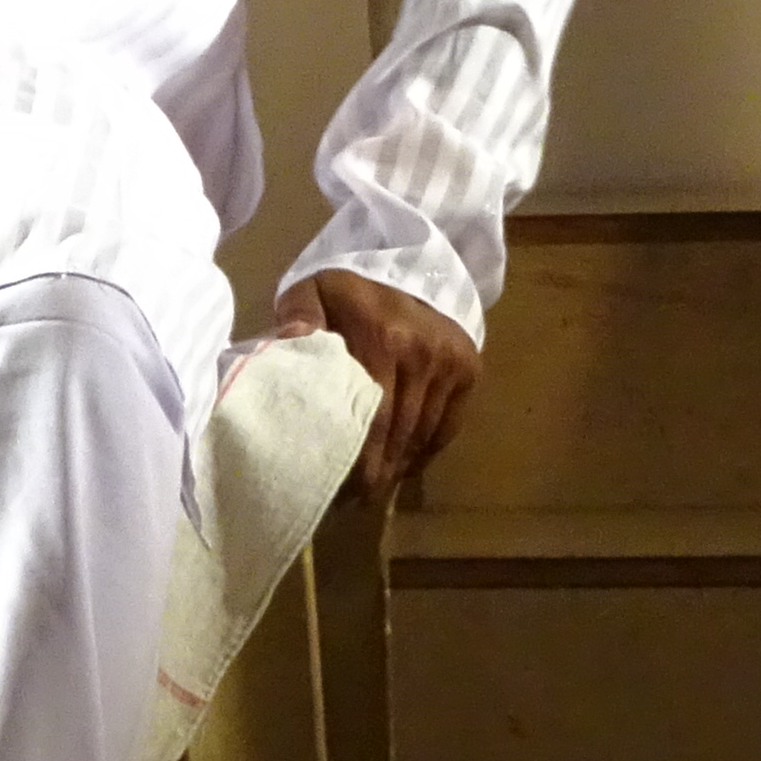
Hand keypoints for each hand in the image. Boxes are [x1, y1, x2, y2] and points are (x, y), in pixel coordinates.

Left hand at [275, 266, 479, 493]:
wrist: (408, 264)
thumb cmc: (350, 291)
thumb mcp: (312, 290)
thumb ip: (298, 316)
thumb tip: (291, 342)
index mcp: (381, 336)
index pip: (370, 418)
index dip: (356, 461)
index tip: (338, 488)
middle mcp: (422, 353)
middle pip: (397, 433)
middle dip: (375, 472)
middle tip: (354, 496)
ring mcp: (450, 363)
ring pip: (422, 435)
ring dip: (398, 466)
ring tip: (374, 486)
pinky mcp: (469, 369)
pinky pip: (447, 427)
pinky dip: (424, 452)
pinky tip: (401, 465)